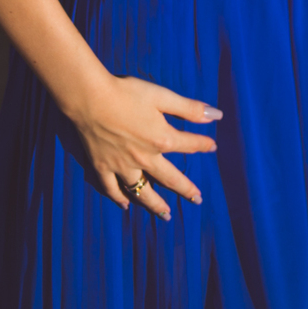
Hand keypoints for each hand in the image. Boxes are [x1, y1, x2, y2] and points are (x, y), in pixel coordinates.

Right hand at [74, 72, 220, 220]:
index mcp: (161, 140)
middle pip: (169, 178)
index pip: (188, 145)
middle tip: (197, 199)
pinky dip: (119, 199)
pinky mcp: (102, 167)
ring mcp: (122, 166)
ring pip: (142, 192)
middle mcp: (144, 159)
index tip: (213, 147)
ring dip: (155, 204)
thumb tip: (217, 115)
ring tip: (166, 214)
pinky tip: (126, 206)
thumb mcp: (162, 96)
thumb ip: (189, 109)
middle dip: (185, 189)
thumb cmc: (127, 93)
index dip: (203, 145)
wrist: (91, 99)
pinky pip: (112, 189)